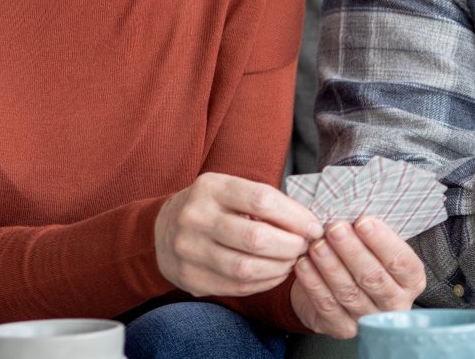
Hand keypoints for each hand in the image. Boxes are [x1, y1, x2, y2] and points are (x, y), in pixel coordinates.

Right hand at [154, 172, 322, 296]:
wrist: (160, 229)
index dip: (295, 216)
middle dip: (291, 246)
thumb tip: (309, 223)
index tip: (314, 227)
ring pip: (246, 268)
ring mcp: (188, 250)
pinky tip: (275, 273)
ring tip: (291, 260)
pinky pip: (236, 286)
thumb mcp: (231, 189)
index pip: (262, 200)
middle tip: (304, 246)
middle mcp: (195, 218)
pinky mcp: (190, 278)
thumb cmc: (211, 206)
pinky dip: (264, 282)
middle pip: (256, 238)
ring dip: (280, 267)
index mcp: (211, 188)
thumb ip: (266, 202)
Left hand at [290, 218, 427, 338]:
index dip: (382, 241)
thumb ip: (371, 233)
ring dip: (331, 266)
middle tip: (335, 229)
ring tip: (317, 244)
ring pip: (349, 292)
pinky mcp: (343, 329)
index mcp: (411, 280)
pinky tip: (304, 264)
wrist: (340, 290)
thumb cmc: (363, 259)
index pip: (401, 261)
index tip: (363, 221)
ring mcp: (369, 319)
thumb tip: (352, 209)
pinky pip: (327, 305)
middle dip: (352, 251)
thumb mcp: (375, 246)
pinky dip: (313, 283)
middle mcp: (395, 303)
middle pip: (374, 277)